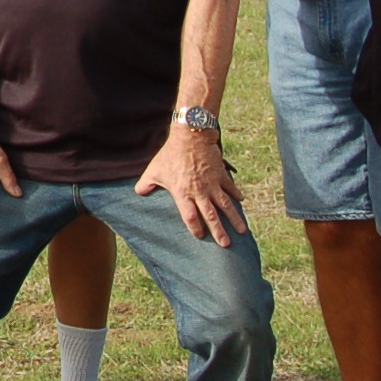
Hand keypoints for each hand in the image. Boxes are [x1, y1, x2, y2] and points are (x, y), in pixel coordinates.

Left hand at [135, 126, 246, 245]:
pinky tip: (241, 201)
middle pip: (211, 215)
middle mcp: (200, 191)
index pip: (190, 216)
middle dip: (219, 231)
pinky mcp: (221, 174)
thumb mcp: (155, 169)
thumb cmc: (171, 154)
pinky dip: (236, 194)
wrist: (190, 136)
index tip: (200, 236)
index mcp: (183, 193)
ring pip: (226, 205)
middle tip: (226, 245)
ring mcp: (213, 183)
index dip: (195, 228)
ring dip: (234, 218)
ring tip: (242, 231)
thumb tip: (138, 193)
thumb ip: (146, 183)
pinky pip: (230, 187)